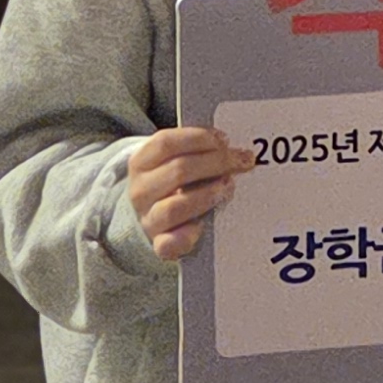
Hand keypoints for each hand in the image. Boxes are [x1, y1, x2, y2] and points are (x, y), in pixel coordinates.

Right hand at [125, 126, 252, 262]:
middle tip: (243, 160)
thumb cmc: (172, 181)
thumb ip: (195, 151)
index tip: (224, 139)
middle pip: (178, 171)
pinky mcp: (159, 244)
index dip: (198, 138)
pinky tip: (204, 225)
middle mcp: (140, 190)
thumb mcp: (173, 160)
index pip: (165, 143)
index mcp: (141, 162)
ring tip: (229, 187)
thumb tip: (229, 145)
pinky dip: (188, 235)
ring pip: (175, 207)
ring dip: (207, 195)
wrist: (153, 216)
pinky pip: (170, 244)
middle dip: (217, 162)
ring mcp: (148, 219)